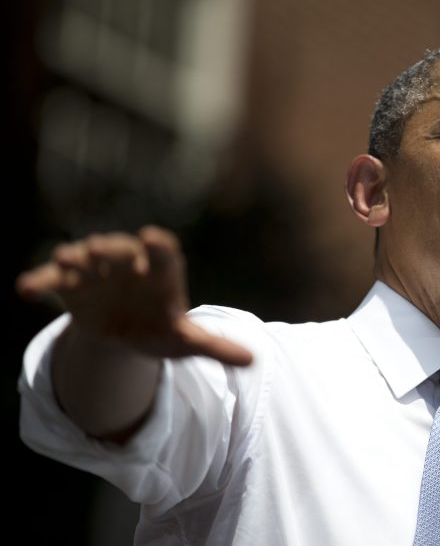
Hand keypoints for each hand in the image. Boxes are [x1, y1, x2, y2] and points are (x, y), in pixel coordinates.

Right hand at [16, 225, 251, 365]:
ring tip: (66, 260)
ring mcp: (98, 273)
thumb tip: (253, 361)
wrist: (127, 332)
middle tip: (99, 250)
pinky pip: (54, 280)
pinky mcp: (71, 286)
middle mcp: (129, 266)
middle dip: (110, 250)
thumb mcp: (187, 341)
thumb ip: (216, 347)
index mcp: (161, 276)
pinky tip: (25, 288)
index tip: (153, 240)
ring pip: (85, 257)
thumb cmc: (161, 329)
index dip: (158, 248)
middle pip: (120, 251)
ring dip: (75, 257)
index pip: (164, 256)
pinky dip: (40, 280)